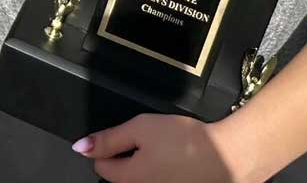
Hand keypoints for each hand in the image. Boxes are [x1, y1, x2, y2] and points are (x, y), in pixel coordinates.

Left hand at [73, 113, 247, 182]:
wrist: (227, 156)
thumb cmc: (183, 140)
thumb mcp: (141, 128)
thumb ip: (109, 138)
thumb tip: (80, 147)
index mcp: (129, 179)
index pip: (101, 166)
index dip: (108, 147)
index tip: (124, 136)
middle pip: (120, 177)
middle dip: (126, 160)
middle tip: (145, 143)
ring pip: (139, 181)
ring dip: (143, 167)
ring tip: (162, 153)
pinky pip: (157, 182)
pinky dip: (160, 173)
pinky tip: (173, 163)